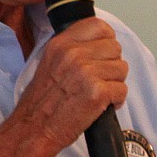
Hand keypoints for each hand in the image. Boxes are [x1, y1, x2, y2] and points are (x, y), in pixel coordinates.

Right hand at [16, 17, 128, 152]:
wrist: (34, 129)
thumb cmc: (41, 103)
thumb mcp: (49, 63)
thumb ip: (71, 50)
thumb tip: (97, 44)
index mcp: (61, 44)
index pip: (98, 26)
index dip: (106, 40)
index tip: (103, 53)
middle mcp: (73, 54)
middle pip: (114, 48)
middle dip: (111, 65)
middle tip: (99, 79)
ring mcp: (86, 73)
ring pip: (121, 68)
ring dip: (114, 83)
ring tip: (98, 93)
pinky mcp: (97, 93)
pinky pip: (122, 90)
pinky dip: (116, 100)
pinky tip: (101, 105)